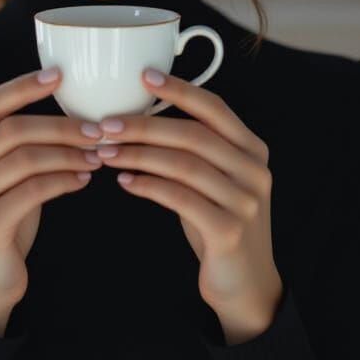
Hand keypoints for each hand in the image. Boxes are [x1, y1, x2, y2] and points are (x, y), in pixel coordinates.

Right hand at [0, 67, 101, 328]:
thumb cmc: (2, 219)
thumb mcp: (2, 176)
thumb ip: (16, 145)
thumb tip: (69, 111)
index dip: (24, 86)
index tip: (59, 75)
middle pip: (12, 130)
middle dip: (61, 126)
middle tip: (97, 128)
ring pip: (25, 159)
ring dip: (68, 154)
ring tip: (97, 156)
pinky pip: (32, 190)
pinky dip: (63, 180)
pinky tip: (83, 180)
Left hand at [94, 68, 283, 340]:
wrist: (246, 284)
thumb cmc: (219, 221)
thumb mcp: (214, 179)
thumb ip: (194, 149)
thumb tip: (141, 115)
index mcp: (251, 148)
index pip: (214, 107)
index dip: (179, 89)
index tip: (144, 75)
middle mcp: (254, 169)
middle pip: (193, 134)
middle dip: (145, 125)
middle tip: (106, 123)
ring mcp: (245, 201)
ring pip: (184, 165)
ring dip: (139, 155)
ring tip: (106, 152)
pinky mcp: (230, 231)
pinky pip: (181, 199)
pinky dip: (149, 187)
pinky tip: (124, 182)